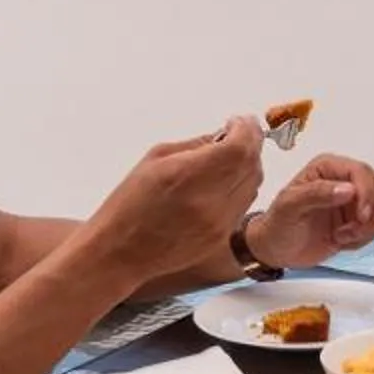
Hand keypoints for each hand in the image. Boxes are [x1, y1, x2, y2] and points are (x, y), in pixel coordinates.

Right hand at [80, 116, 265, 285]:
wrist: (120, 252)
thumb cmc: (129, 203)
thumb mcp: (156, 158)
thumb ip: (195, 144)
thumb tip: (224, 134)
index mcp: (187, 175)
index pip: (239, 146)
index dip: (246, 129)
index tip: (239, 121)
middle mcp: (208, 201)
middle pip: (251, 164)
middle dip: (250, 142)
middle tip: (238, 132)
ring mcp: (218, 222)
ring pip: (253, 183)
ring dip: (248, 164)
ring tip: (230, 156)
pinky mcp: (220, 237)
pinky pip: (244, 203)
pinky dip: (241, 186)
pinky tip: (223, 181)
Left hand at [247, 152, 373, 269]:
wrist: (276, 251)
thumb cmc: (277, 225)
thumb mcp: (289, 206)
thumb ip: (317, 193)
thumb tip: (348, 189)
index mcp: (328, 168)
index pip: (361, 171)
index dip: (367, 192)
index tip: (361, 215)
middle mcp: (344, 180)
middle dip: (373, 209)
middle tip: (355, 227)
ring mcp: (352, 201)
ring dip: (368, 226)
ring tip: (342, 236)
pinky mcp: (357, 221)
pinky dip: (363, 238)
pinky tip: (340, 241)